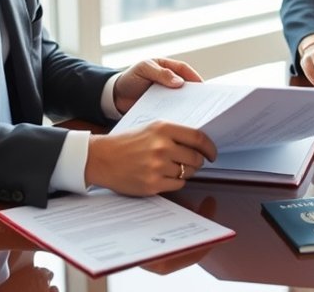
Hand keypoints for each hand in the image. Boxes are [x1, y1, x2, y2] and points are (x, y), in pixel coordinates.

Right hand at [85, 121, 217, 194]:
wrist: (101, 158)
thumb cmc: (126, 143)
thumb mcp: (150, 129)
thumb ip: (174, 134)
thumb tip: (200, 144)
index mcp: (163, 129)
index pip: (198, 138)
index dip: (210, 148)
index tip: (212, 154)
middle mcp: (162, 146)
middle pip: (196, 158)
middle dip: (198, 162)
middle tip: (192, 162)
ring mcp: (157, 166)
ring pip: (188, 172)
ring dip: (185, 172)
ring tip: (171, 168)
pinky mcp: (152, 184)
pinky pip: (178, 185)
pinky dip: (175, 182)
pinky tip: (164, 176)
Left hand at [113, 58, 202, 113]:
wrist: (114, 97)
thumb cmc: (129, 78)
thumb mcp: (143, 70)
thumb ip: (160, 73)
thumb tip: (179, 82)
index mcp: (167, 67)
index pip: (185, 70)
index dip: (195, 77)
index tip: (203, 88)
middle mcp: (170, 81)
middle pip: (187, 86)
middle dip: (196, 94)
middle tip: (205, 103)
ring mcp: (167, 95)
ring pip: (182, 99)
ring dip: (189, 106)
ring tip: (196, 115)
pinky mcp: (163, 107)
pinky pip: (173, 110)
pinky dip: (178, 114)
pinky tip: (182, 122)